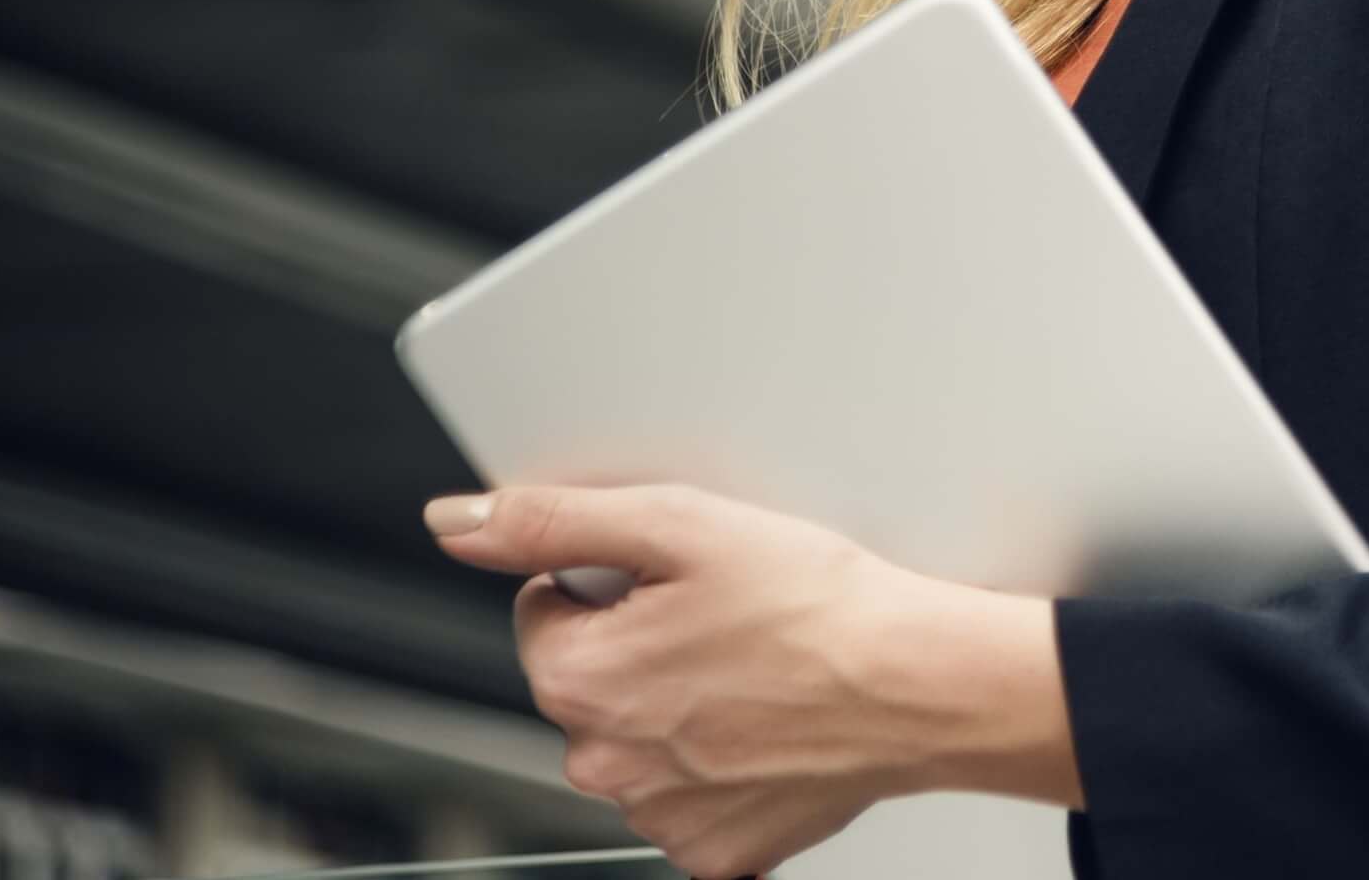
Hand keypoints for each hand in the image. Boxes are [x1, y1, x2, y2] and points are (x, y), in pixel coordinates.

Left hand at [424, 483, 1082, 876]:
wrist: (912, 683)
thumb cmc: (814, 602)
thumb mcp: (679, 523)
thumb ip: (554, 521)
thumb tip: (456, 522)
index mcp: (582, 680)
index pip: (545, 607)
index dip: (613, 575)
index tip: (680, 573)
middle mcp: (604, 764)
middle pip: (591, 677)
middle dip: (642, 640)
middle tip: (725, 611)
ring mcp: (660, 818)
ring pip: (639, 738)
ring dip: (678, 701)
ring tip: (757, 663)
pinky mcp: (713, 854)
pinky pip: (688, 796)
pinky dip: (720, 759)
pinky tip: (769, 719)